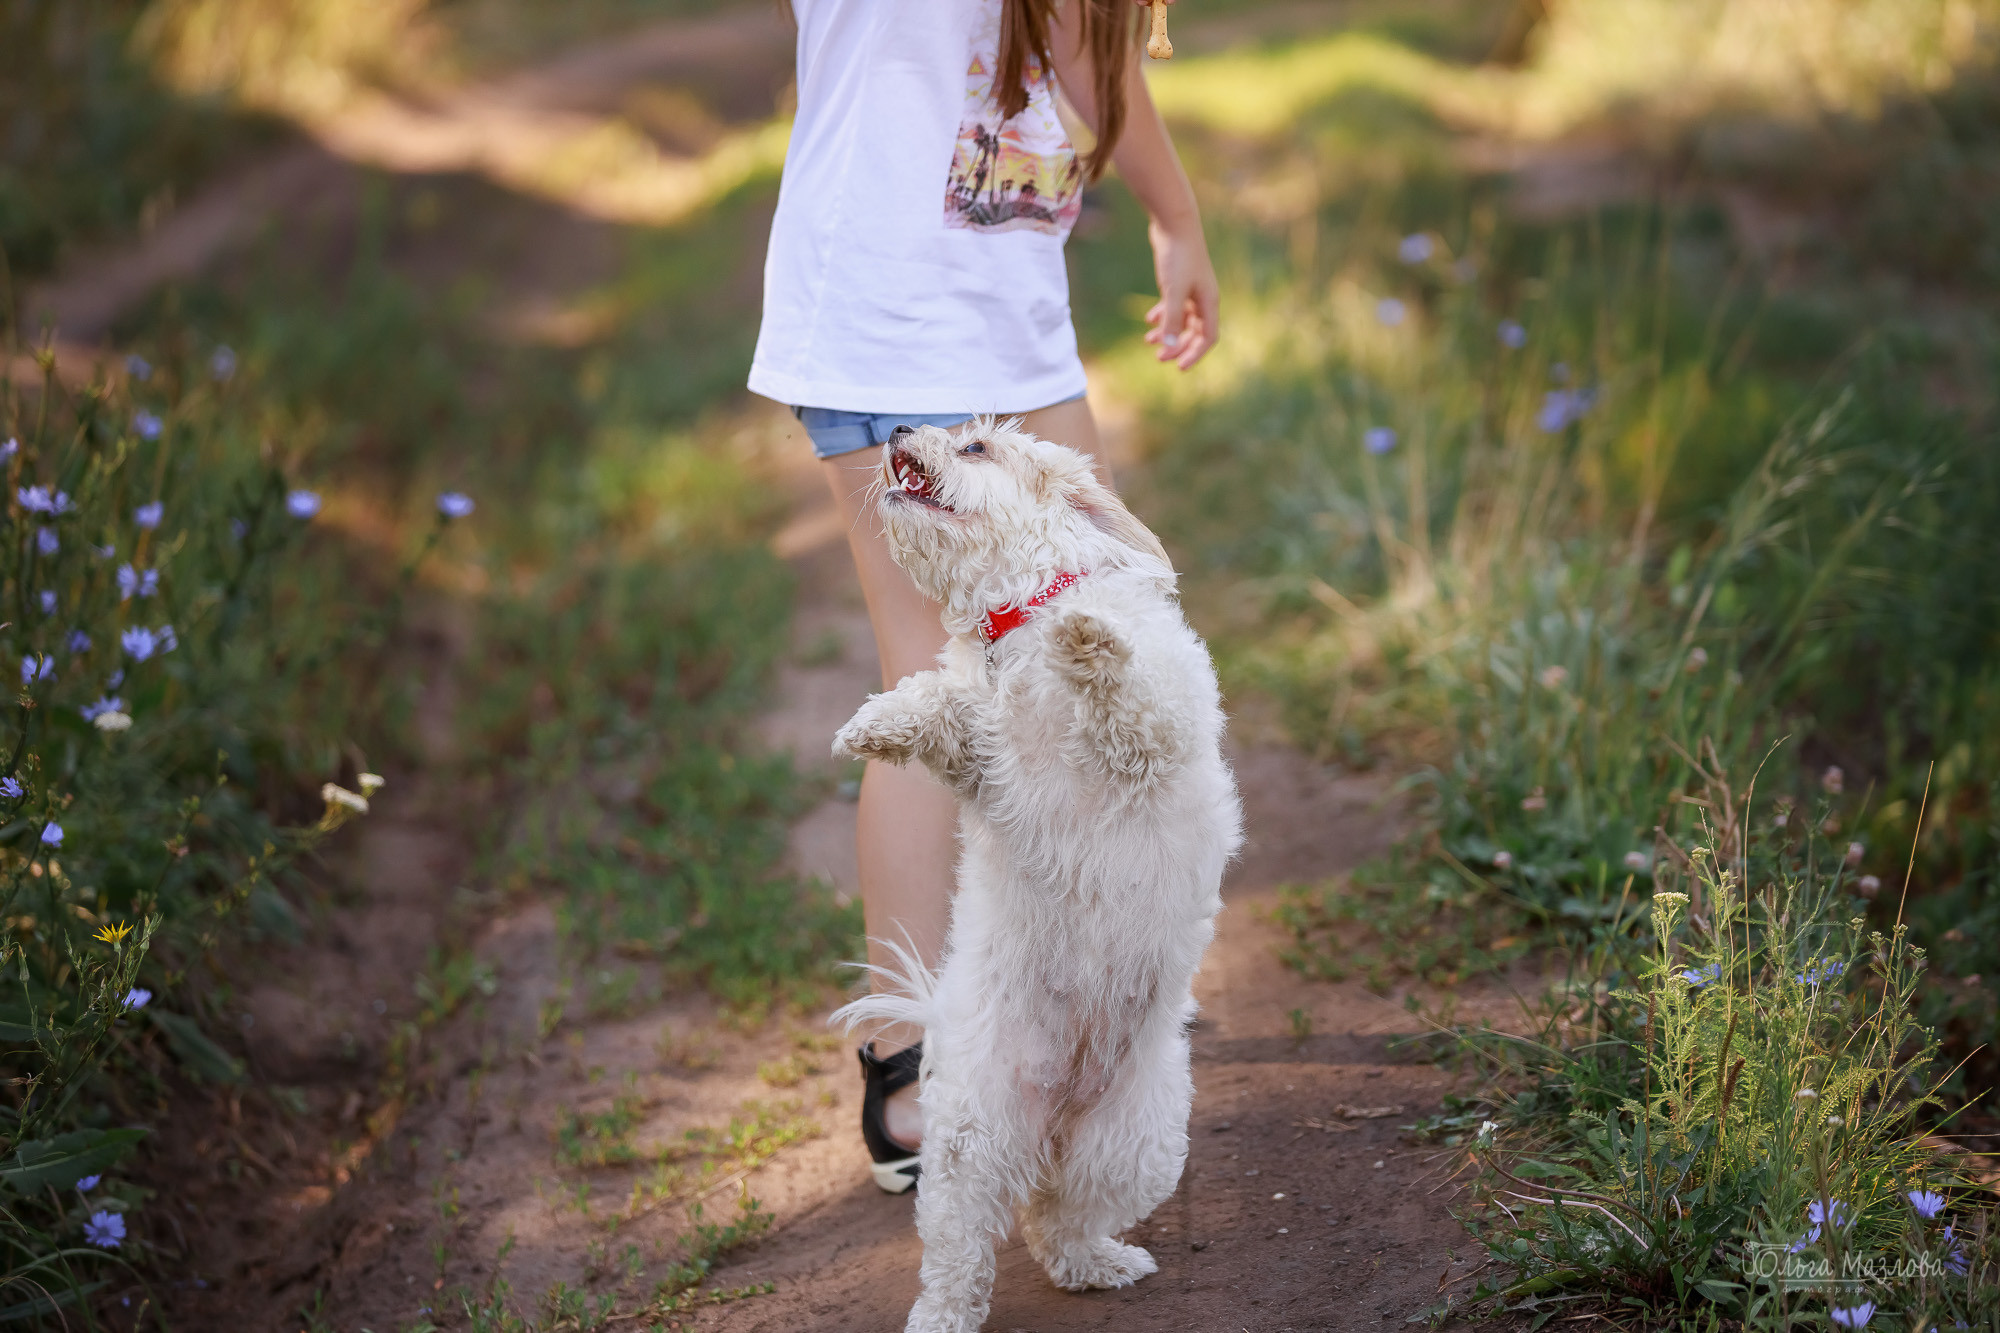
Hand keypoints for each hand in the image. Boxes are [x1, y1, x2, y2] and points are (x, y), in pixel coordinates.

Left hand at [1144, 216, 1218, 369]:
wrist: (1174, 223)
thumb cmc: (1178, 257)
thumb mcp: (1174, 292)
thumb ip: (1172, 320)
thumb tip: (1170, 347)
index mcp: (1209, 302)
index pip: (1208, 337)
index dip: (1195, 354)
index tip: (1179, 367)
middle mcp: (1204, 298)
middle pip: (1195, 332)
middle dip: (1178, 346)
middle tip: (1159, 358)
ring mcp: (1192, 289)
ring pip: (1183, 320)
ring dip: (1168, 333)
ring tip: (1148, 342)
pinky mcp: (1179, 280)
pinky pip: (1174, 306)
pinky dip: (1163, 315)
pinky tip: (1149, 320)